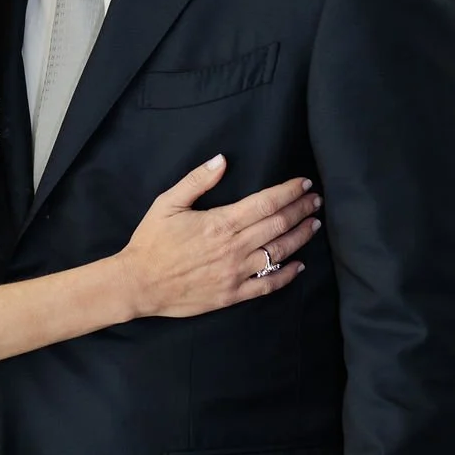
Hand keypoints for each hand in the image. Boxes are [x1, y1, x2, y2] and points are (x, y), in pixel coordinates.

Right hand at [121, 156, 321, 318]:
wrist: (139, 283)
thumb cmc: (151, 241)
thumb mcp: (168, 203)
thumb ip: (197, 180)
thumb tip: (222, 160)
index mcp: (221, 223)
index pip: (266, 203)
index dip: (289, 192)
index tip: (304, 184)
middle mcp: (234, 247)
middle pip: (278, 225)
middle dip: (301, 210)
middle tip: (315, 201)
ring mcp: (236, 273)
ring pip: (279, 252)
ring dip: (300, 237)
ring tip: (314, 225)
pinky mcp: (233, 294)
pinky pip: (268, 284)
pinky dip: (287, 274)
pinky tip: (298, 265)